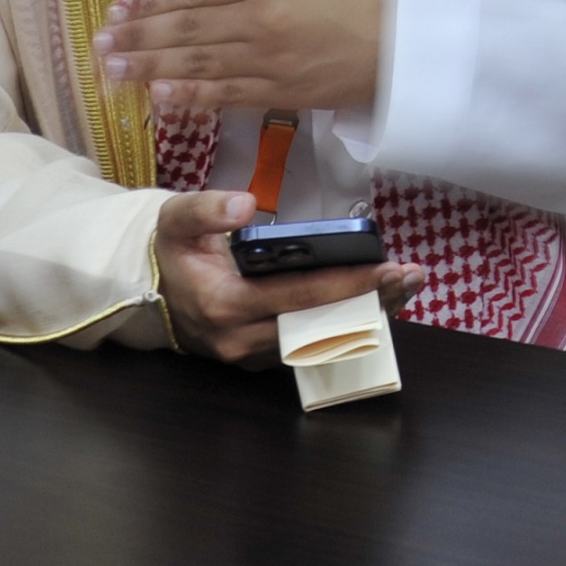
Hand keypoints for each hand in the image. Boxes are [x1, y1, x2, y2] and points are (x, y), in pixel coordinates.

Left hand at [96, 0, 384, 111]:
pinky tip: (159, 96)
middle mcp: (258, 17)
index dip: (153, 0)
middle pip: (186, 27)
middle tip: (100, 44)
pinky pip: (225, 94)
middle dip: (138, 36)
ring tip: (112, 71)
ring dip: (149, 66)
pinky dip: (190, 95)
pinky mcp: (279, 91)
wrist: (407, 39)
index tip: (120, 8)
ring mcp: (266, 58)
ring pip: (196, 61)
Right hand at [154, 190, 426, 364]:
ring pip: (321, 340)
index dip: (346, 283)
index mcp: (224, 304)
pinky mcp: (262, 359)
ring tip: (406, 287)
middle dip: (371, 300)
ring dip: (368, 315)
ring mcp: (253, 356)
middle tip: (411, 276)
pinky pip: (312, 345)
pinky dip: (349, 324)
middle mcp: (241, 340)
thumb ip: (206, 209)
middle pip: (319, 324)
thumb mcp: (176, 219)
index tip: (385, 267)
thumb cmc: (174, 251)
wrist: (153, 293)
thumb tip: (246, 205)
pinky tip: (380, 302)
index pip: (297, 296)